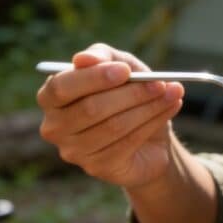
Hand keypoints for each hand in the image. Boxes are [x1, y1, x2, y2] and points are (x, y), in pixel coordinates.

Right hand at [37, 42, 183, 187]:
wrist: (146, 135)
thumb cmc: (124, 92)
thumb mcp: (117, 65)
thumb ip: (101, 56)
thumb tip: (83, 59)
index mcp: (51, 97)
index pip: (60, 88)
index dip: (92, 78)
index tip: (125, 71)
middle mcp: (55, 127)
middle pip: (90, 109)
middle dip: (130, 93)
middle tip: (159, 82)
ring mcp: (74, 151)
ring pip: (113, 126)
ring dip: (148, 107)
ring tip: (172, 92)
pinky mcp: (97, 167)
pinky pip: (127, 143)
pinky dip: (153, 122)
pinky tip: (170, 108)